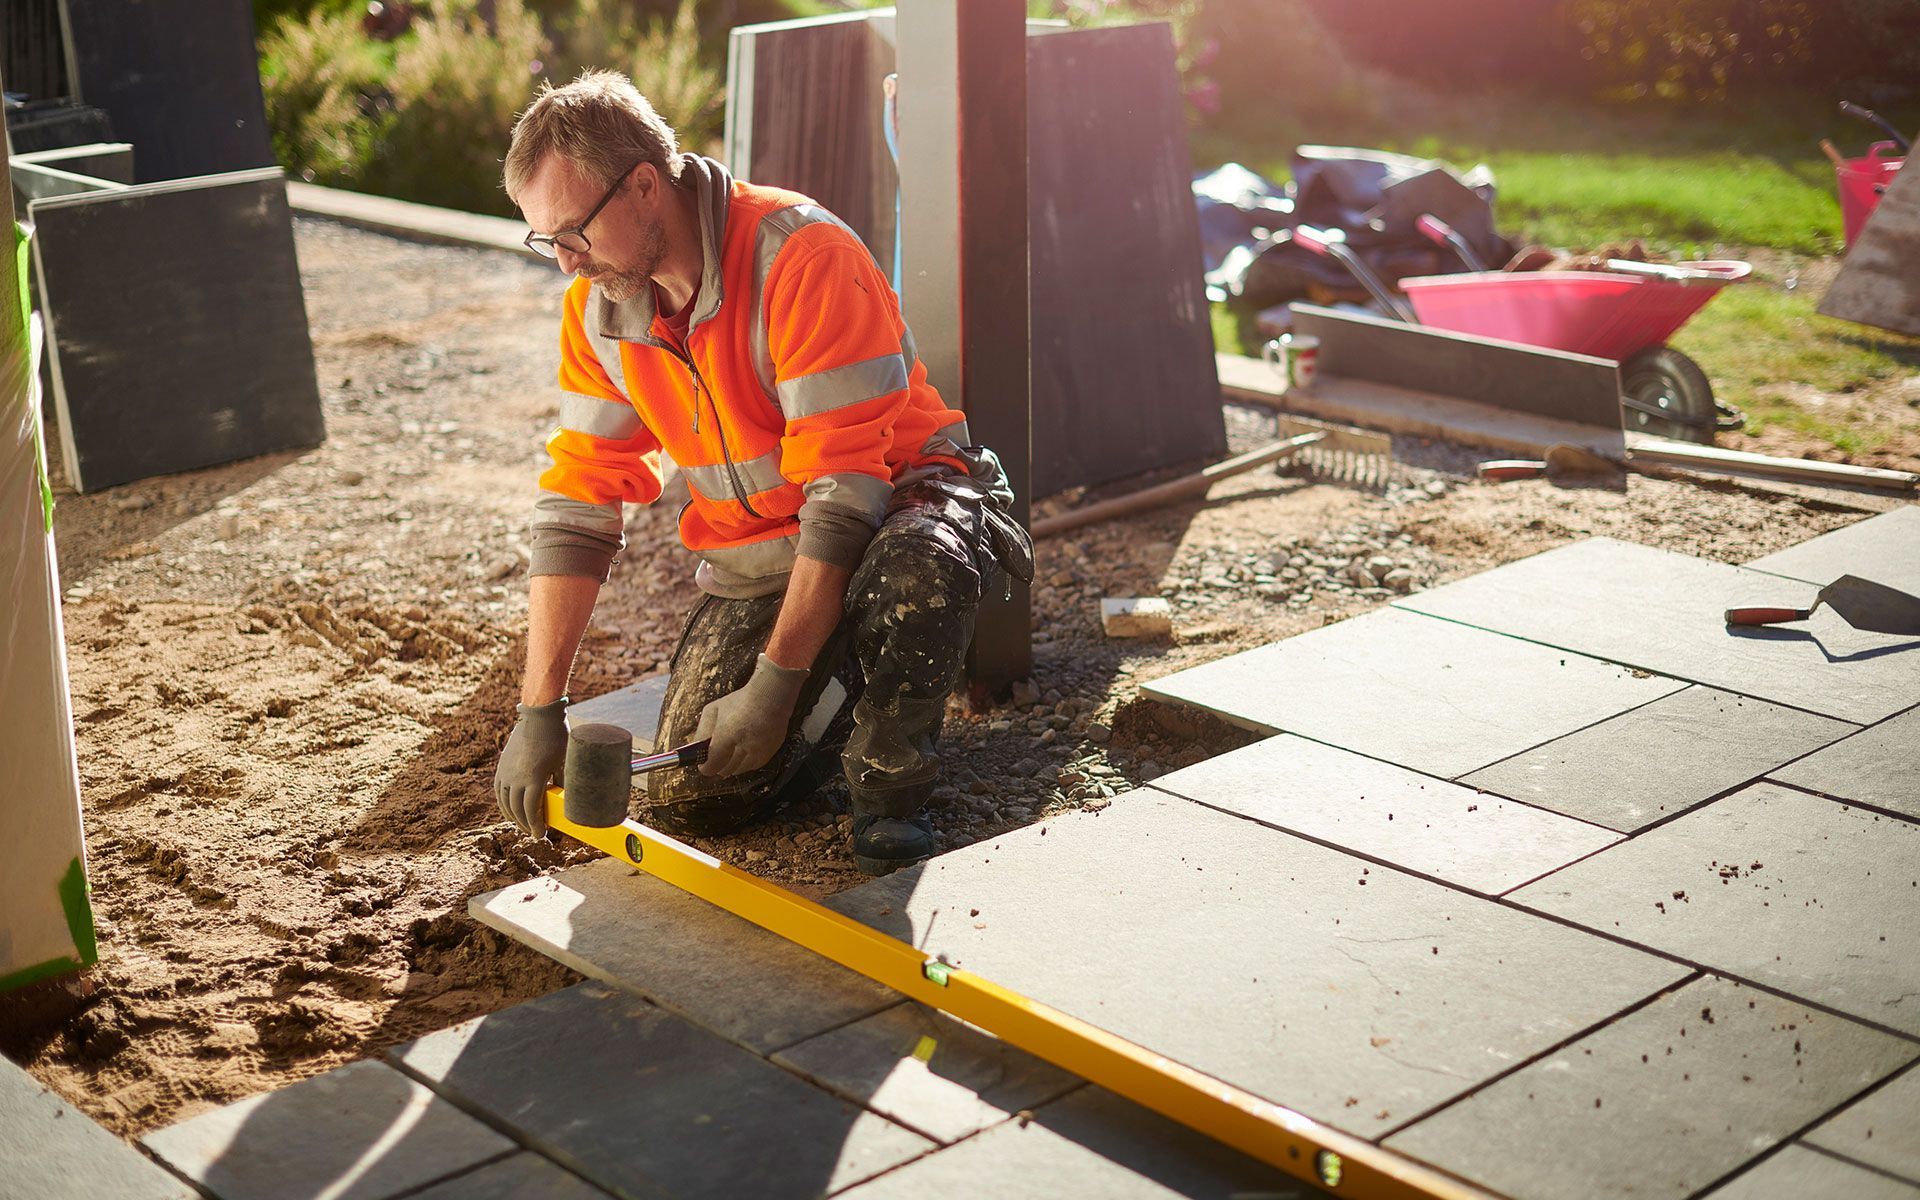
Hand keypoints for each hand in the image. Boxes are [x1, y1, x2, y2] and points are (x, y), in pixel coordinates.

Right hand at [495, 698, 567, 835]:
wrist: (540, 716)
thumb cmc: (557, 739)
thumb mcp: (565, 763)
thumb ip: (563, 784)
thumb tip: (568, 802)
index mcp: (533, 778)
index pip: (530, 811)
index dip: (535, 826)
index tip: (541, 835)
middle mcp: (516, 777)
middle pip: (517, 810)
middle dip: (525, 824)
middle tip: (534, 833)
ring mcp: (506, 771)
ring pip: (505, 802)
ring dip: (513, 816)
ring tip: (523, 824)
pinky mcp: (502, 766)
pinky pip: (499, 790)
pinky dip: (503, 803)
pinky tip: (510, 809)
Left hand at [696, 654, 808, 776]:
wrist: (770, 696)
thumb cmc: (740, 701)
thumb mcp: (713, 710)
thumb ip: (702, 732)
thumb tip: (697, 749)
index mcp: (726, 734)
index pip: (712, 764)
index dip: (706, 767)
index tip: (704, 764)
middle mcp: (743, 745)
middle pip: (725, 770)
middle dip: (718, 765)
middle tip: (717, 757)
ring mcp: (758, 750)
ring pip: (739, 770)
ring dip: (732, 765)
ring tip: (731, 753)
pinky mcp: (769, 752)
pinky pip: (753, 766)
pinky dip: (746, 763)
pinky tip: (744, 753)